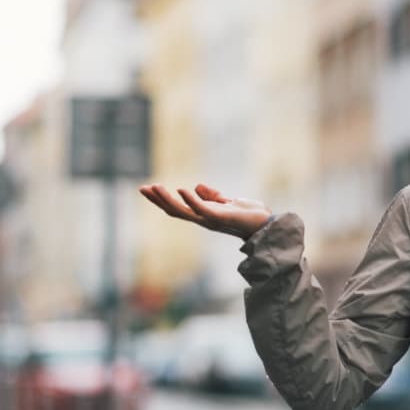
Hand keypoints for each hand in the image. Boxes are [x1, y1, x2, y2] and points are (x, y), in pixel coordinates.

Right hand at [139, 183, 271, 239]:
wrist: (267, 223)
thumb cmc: (249, 214)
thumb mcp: (228, 202)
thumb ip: (213, 196)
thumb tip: (197, 186)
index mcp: (204, 215)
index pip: (178, 208)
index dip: (162, 200)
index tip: (148, 188)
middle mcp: (204, 219)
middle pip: (175, 211)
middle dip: (158, 200)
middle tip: (142, 188)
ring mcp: (211, 219)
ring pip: (184, 211)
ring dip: (168, 200)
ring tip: (155, 187)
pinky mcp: (221, 217)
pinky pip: (203, 209)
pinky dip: (192, 201)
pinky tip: (182, 189)